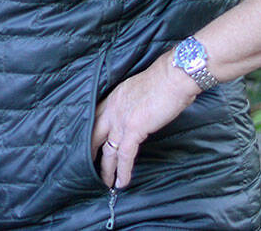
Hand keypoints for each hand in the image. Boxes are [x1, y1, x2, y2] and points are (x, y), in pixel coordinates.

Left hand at [90, 53, 199, 187]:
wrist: (174, 76)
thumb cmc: (165, 81)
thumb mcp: (140, 90)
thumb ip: (133, 103)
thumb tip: (139, 113)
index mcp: (113, 97)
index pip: (94, 118)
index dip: (90, 133)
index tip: (88, 144)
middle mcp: (112, 108)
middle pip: (93, 134)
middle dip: (90, 153)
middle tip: (86, 167)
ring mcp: (121, 119)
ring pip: (108, 149)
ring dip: (107, 168)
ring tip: (106, 183)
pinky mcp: (134, 128)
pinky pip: (125, 155)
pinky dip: (123, 171)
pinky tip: (121, 182)